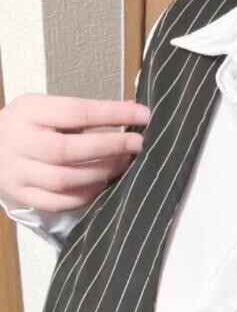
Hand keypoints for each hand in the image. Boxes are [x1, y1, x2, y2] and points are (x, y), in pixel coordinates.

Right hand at [0, 92, 150, 211]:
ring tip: (123, 165)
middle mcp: (20, 142)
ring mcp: (19, 172)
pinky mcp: (22, 195)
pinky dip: (84, 195)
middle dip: (109, 147)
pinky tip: (101, 186)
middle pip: (67, 150)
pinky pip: (58, 202)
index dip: (112, 113)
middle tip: (137, 144)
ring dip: (100, 173)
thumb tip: (133, 113)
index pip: (75, 112)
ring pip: (64, 180)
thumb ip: (83, 114)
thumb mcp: (46, 109)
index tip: (143, 114)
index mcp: (28, 112)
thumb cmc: (28, 127)